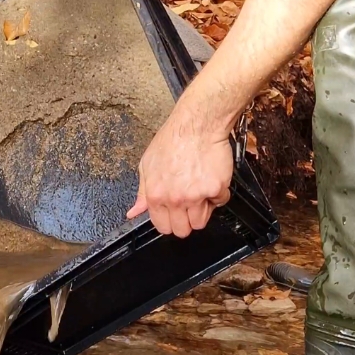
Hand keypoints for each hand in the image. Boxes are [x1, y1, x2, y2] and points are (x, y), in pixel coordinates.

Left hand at [126, 100, 232, 236]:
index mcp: (156, 195)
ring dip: (203, 209)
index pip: (163, 227)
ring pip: (201, 221)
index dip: (170, 221)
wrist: (197, 124)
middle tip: (190, 202)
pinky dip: (218, 193)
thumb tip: (134, 212)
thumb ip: (142, 192)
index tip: (175, 213)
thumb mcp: (147, 165)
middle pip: (184, 230)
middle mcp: (175, 199)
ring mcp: (196, 196)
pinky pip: (220, 201)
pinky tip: (211, 177)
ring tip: (200, 188)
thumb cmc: (172, 140)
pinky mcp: (216, 189)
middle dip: (187, 219)